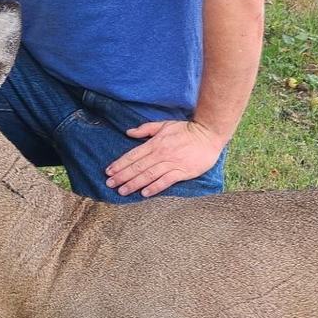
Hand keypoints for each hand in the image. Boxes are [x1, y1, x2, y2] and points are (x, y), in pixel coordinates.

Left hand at [105, 120, 223, 197]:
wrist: (209, 134)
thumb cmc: (186, 129)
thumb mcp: (164, 124)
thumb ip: (146, 129)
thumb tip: (129, 132)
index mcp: (155, 143)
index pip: (133, 155)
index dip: (120, 164)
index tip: (109, 172)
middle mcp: (161, 154)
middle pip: (138, 167)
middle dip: (122, 176)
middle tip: (109, 184)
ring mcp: (172, 163)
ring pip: (149, 175)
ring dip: (134, 183)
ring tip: (122, 191)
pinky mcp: (183, 172)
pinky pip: (166, 181)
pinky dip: (155, 187)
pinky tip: (144, 193)